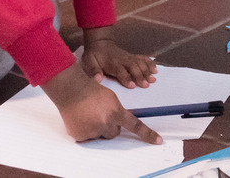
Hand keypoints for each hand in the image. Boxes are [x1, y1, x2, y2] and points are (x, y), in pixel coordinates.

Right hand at [42, 63, 162, 143]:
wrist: (71, 89)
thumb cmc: (91, 89)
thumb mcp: (110, 97)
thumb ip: (116, 111)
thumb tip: (118, 123)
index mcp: (116, 112)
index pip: (136, 126)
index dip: (147, 134)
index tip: (158, 141)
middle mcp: (106, 123)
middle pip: (114, 132)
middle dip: (109, 125)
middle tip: (100, 113)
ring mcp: (94, 131)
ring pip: (100, 135)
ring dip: (97, 128)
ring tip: (88, 113)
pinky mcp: (82, 136)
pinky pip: (87, 137)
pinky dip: (85, 130)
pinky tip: (80, 118)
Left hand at [81, 33, 157, 88]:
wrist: (99, 42)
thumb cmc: (94, 55)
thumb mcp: (88, 62)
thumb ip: (93, 70)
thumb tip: (98, 79)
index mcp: (112, 63)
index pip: (120, 71)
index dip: (126, 78)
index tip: (133, 86)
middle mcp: (122, 60)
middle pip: (133, 67)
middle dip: (140, 76)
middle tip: (146, 85)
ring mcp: (128, 57)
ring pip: (140, 63)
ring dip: (147, 70)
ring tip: (153, 79)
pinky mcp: (132, 56)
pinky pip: (142, 58)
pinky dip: (149, 63)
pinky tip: (155, 69)